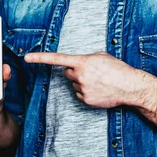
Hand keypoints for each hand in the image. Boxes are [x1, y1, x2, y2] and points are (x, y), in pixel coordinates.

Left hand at [24, 51, 139, 108]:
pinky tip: (99, 89)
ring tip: (98, 81)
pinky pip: (79, 94)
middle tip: (90, 72)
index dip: (40, 58)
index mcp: (82, 62)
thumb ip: (85, 58)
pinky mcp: (86, 100)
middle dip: (74, 72)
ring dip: (81, 82)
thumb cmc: (117, 69)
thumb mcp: (101, 56)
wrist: (130, 86)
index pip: (56, 59)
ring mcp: (82, 89)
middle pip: (67, 73)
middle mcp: (80, 75)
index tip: (26, 58)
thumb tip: (78, 64)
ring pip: (74, 84)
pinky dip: (86, 92)